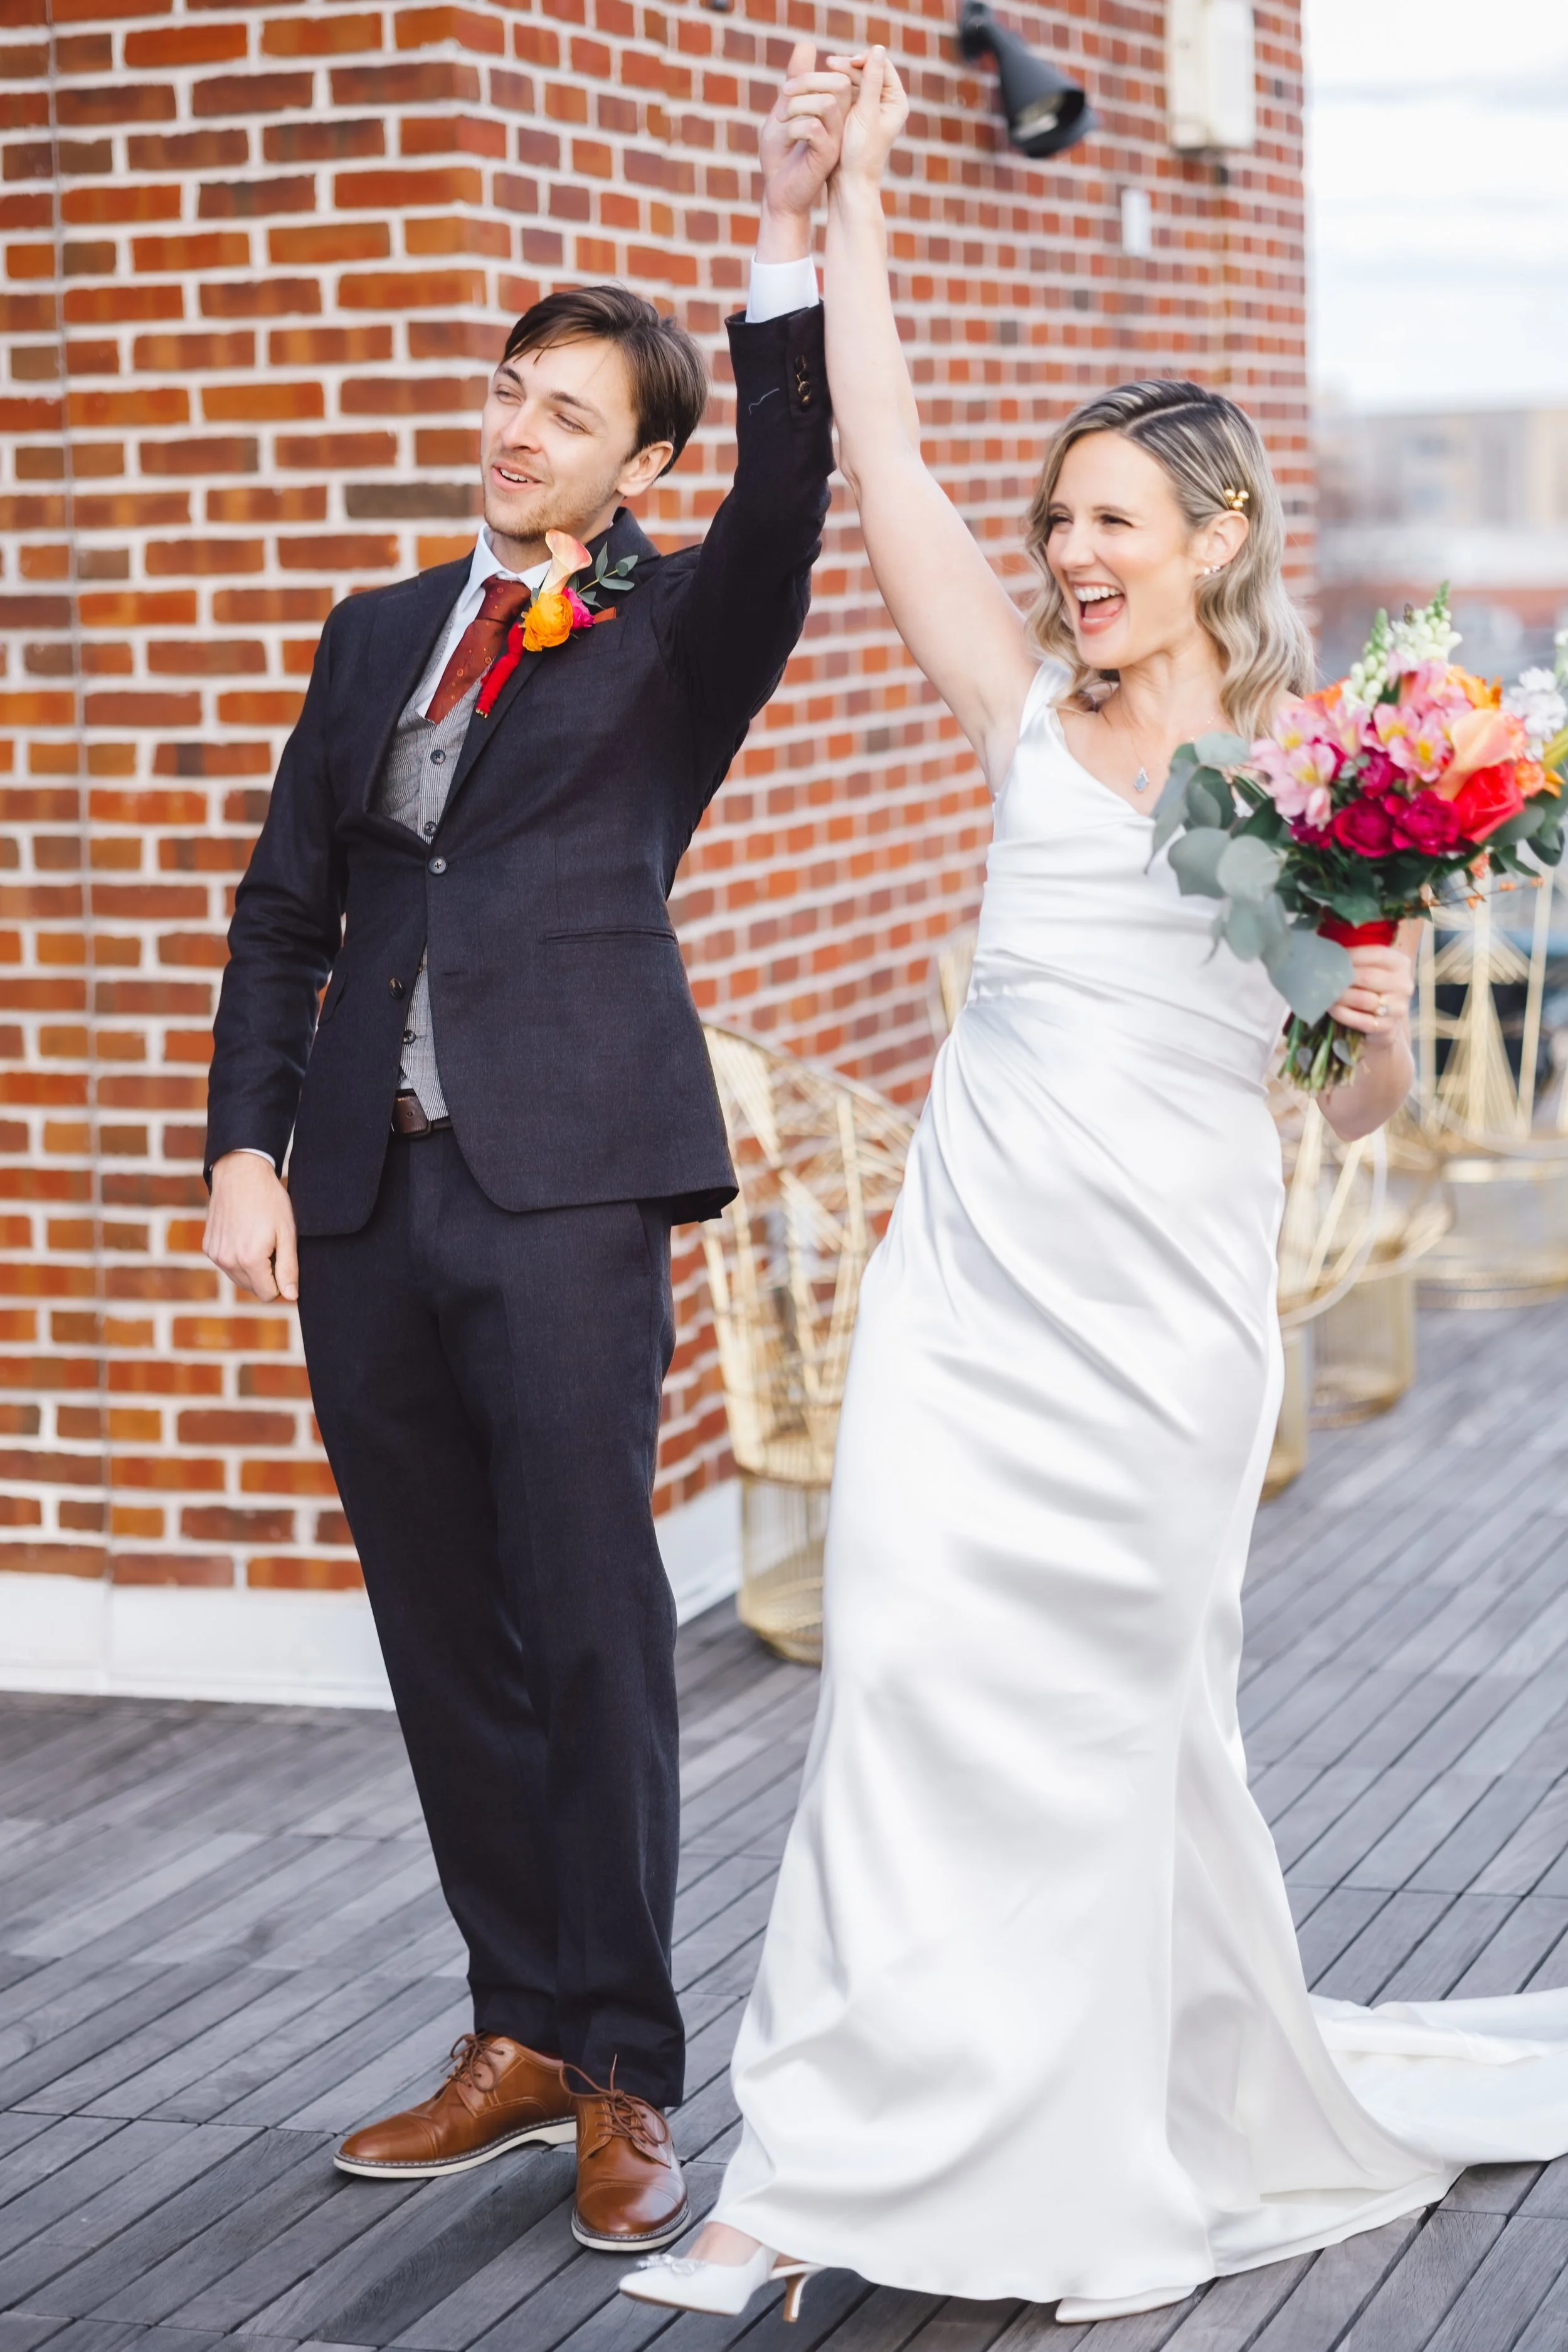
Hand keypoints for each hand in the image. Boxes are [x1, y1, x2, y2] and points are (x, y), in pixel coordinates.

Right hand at [203, 1150, 298, 1303]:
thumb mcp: (287, 1233)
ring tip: (259, 1239)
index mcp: (249, 1259)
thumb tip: (291, 1297)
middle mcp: (227, 1260)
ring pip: (239, 1279)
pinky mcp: (208, 1246)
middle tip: (273, 1246)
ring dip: (251, 1268)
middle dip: (266, 1275)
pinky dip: (237, 1257)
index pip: (269, 1294)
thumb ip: (288, 1268)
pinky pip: (227, 1265)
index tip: (284, 1260)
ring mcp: (215, 1254)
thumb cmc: (269, 1201)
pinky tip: (244, 1234)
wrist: (240, 1173)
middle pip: (253, 1289)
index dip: (281, 1282)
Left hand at [757, 40, 851, 259]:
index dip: (810, 73)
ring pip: (829, 102)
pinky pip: (814, 128)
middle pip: (838, 83)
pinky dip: (794, 126)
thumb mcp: (784, 109)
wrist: (777, 192)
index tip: (785, 87)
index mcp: (833, 111)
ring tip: (781, 119)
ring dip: (799, 104)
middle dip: (806, 81)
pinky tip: (786, 138)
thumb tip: (807, 44)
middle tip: (783, 95)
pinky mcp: (827, 156)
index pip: (835, 76)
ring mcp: (836, 139)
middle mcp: (839, 123)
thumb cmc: (780, 155)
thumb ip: (795, 80)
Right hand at [825, 46, 909, 192]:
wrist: (850, 183)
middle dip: (848, 66)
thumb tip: (878, 49)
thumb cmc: (860, 152)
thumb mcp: (865, 113)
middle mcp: (887, 103)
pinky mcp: (857, 116)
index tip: (844, 61)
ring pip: (856, 82)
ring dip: (839, 76)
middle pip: (869, 72)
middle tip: (828, 63)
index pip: (882, 67)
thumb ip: (871, 81)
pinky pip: (847, 94)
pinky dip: (835, 89)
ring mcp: (872, 108)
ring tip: (821, 72)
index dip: (863, 60)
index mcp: (896, 101)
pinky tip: (820, 87)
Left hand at [1328, 943, 1414, 1054]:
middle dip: (1342, 977)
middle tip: (1322, 977)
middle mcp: (1404, 984)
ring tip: (1323, 992)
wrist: (1384, 1015)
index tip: (1331, 958)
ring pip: (1363, 999)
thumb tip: (1326, 954)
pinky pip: (1361, 1021)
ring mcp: (1398, 1007)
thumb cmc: (1372, 984)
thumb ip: (1356, 958)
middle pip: (1368, 977)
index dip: (1351, 955)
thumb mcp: (1370, 966)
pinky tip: (1330, 1008)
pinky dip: (1343, 1014)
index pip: (1376, 954)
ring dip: (1339, 996)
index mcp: (1401, 963)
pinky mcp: (1387, 1026)